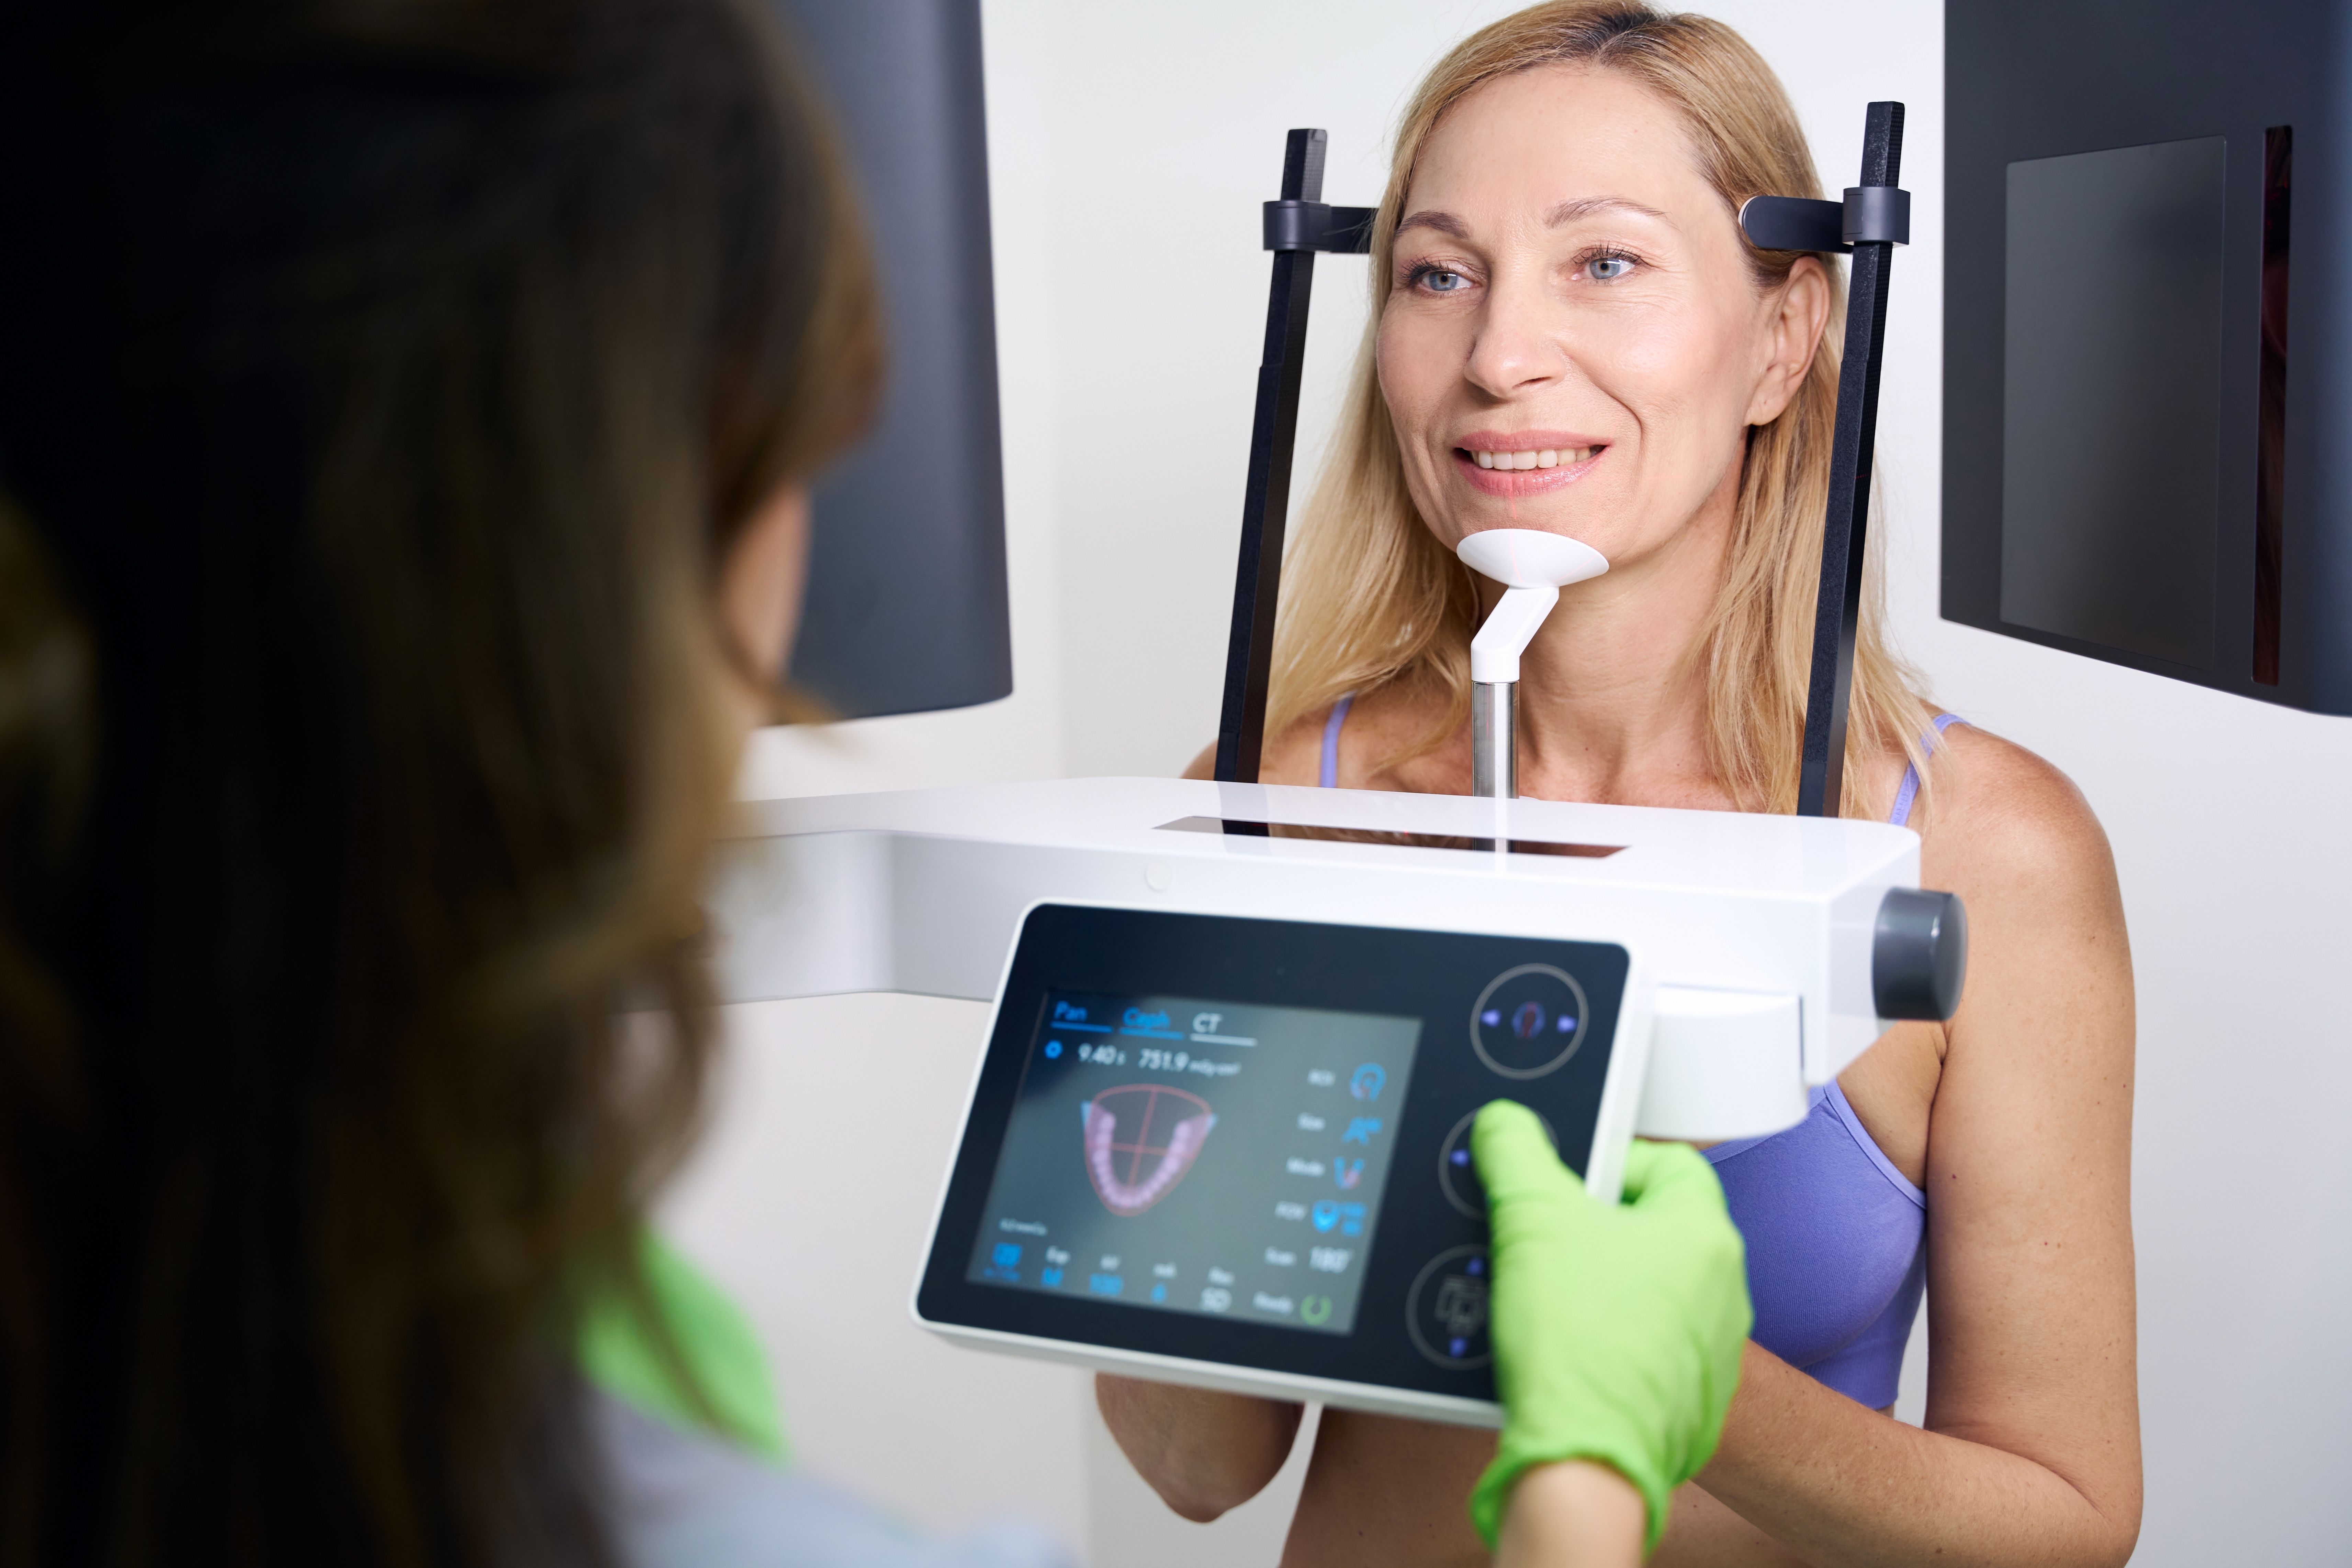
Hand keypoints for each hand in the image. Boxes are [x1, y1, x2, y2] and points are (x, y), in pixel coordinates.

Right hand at [1468, 1101, 1750, 1552]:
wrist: (1584, 1462)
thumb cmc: (1580, 1346)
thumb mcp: (1531, 1219)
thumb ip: (1516, 1153)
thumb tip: (1506, 1123)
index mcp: (1704, 1234)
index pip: (1666, 1159)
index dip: (1607, 1159)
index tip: (1563, 1179)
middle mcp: (1723, 1291)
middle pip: (1649, 1227)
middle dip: (1589, 1229)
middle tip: (1541, 1240)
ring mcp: (1709, 1352)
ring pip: (1642, 1291)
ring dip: (1593, 1287)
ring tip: (1543, 1299)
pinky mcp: (1685, 1401)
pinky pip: (1639, 1348)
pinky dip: (1600, 1342)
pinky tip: (1560, 1350)